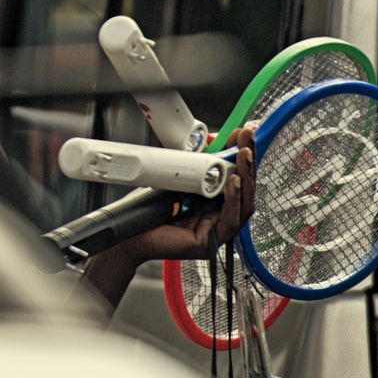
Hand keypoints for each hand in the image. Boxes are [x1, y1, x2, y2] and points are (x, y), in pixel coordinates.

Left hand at [118, 126, 256, 264]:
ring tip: (244, 157)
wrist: (129, 232)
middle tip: (247, 140)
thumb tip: (213, 139)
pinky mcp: (208, 243)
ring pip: (243, 206)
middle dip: (248, 163)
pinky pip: (229, 221)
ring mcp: (215, 231)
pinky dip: (233, 200)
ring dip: (245, 178)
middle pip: (244, 190)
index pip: (237, 178)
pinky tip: (233, 183)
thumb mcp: (177, 177)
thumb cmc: (149, 208)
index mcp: (213, 202)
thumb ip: (196, 163)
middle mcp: (218, 216)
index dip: (242, 157)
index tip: (243, 134)